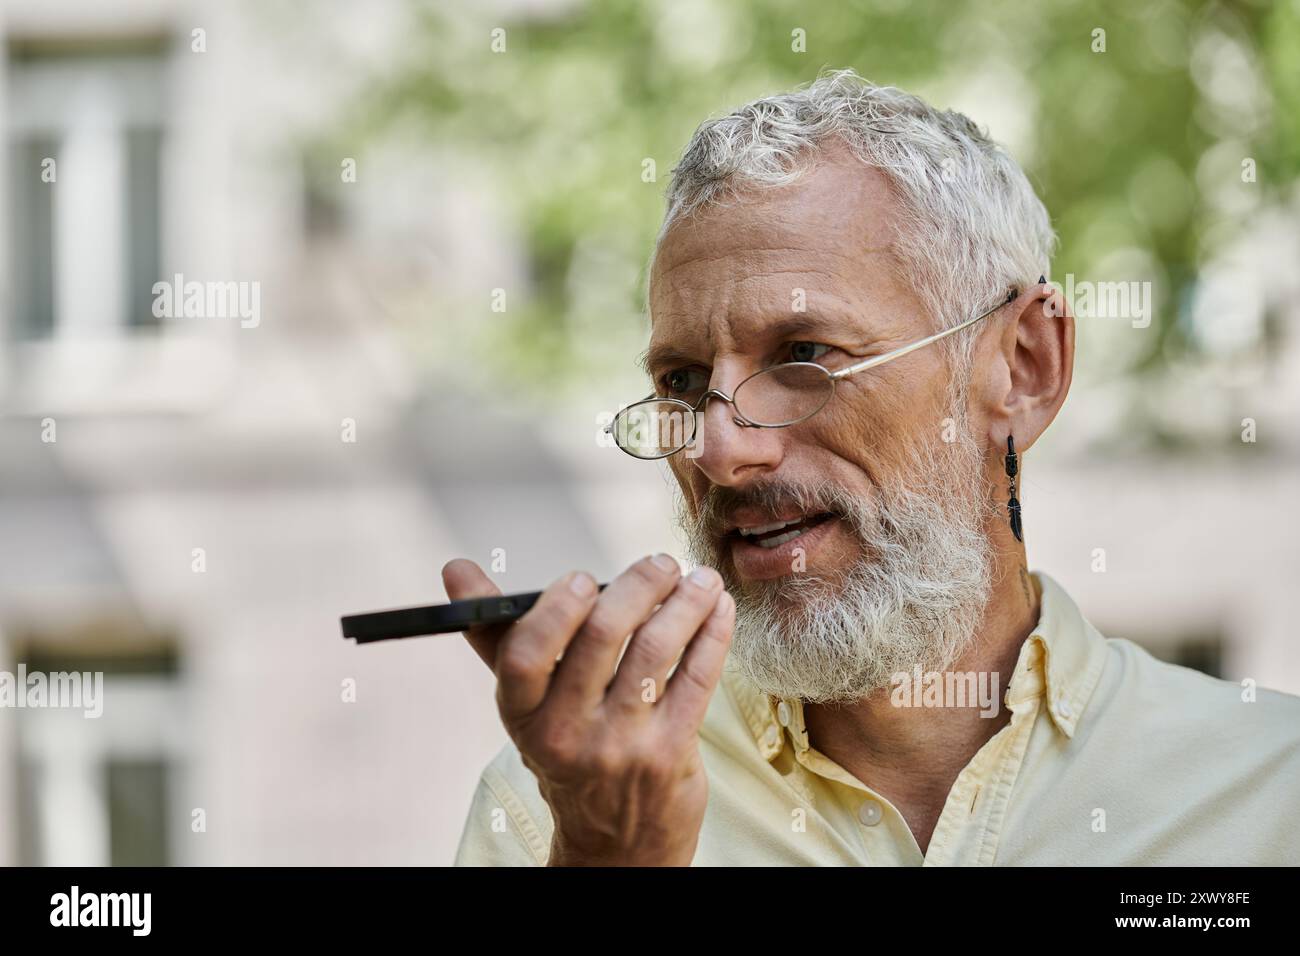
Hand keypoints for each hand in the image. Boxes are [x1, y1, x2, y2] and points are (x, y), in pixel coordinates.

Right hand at [442, 554, 734, 865]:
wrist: (614, 843)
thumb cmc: (568, 749)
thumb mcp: (527, 703)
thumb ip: (497, 634)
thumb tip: (456, 570)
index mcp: (523, 713)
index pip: (525, 653)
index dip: (556, 607)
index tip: (583, 577)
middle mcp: (567, 732)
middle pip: (602, 636)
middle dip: (638, 585)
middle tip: (659, 564)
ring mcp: (621, 744)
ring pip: (657, 649)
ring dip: (685, 602)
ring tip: (698, 578)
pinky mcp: (670, 752)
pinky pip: (697, 676)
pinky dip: (712, 632)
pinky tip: (717, 607)